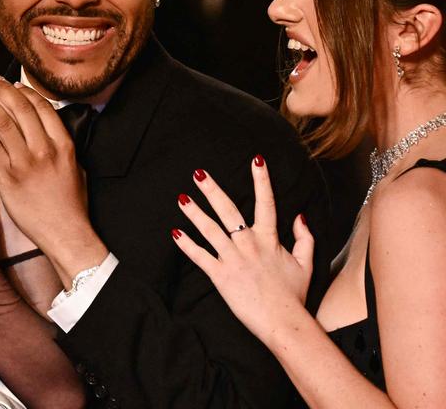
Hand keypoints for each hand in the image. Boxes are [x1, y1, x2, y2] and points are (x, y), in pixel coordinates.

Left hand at [0, 78, 105, 285]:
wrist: (64, 232)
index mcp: (63, 144)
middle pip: (21, 109)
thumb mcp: (76, 168)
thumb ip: (61, 146)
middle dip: (4, 90)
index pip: (42, 108)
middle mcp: (44, 148)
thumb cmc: (71, 204)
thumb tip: (49, 130)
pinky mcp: (8, 176)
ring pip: (4, 123)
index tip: (15, 85)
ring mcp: (25, 162)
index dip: (26, 92)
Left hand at [172, 155, 314, 340]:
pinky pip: (200, 257)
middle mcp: (249, 244)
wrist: (283, 321)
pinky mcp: (220, 275)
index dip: (261, 179)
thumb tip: (300, 217)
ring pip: (209, 229)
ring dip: (194, 212)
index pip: (266, 202)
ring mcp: (233, 259)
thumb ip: (304, 238)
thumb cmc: (294, 294)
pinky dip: (186, 245)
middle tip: (198, 173)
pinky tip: (174, 233)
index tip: (256, 159)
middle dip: (212, 190)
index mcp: (269, 238)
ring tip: (181, 197)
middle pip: (228, 211)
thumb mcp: (306, 263)